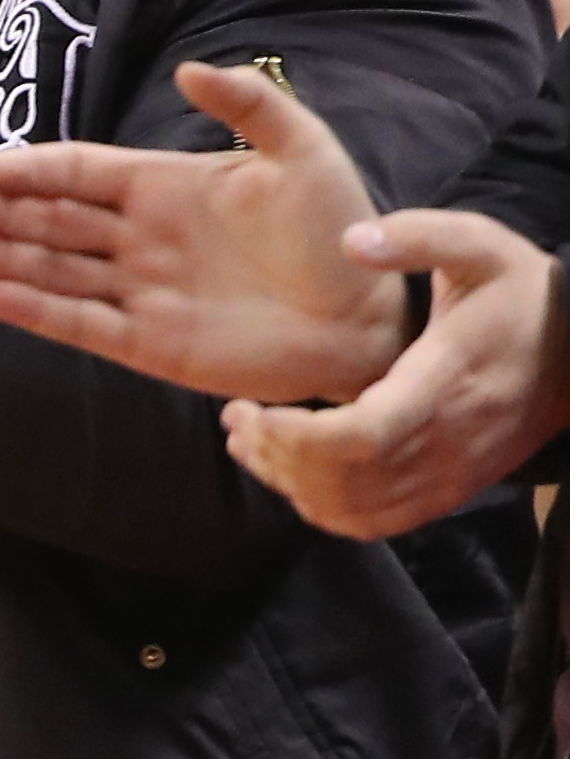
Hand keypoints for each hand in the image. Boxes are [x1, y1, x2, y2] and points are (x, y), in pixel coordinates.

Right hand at [0, 63, 398, 399]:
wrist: (369, 315)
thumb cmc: (339, 229)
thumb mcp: (305, 150)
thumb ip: (251, 105)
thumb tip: (188, 70)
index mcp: (163, 187)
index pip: (82, 173)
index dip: (37, 169)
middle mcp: (138, 237)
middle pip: (53, 220)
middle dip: (3, 212)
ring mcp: (138, 291)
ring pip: (54, 271)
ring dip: (3, 259)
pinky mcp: (146, 344)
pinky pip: (80, 324)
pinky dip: (36, 312)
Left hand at [220, 209, 569, 540]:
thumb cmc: (522, 296)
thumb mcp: (481, 246)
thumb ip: (420, 236)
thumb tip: (352, 240)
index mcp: (446, 381)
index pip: (363, 436)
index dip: (297, 437)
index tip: (253, 411)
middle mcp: (448, 440)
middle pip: (345, 480)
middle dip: (278, 457)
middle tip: (237, 419)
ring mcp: (451, 473)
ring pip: (353, 508)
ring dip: (291, 484)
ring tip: (250, 441)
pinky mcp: (450, 490)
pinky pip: (376, 521)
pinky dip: (325, 508)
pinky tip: (294, 472)